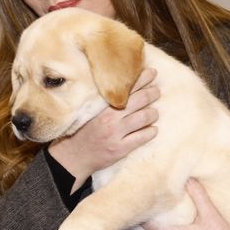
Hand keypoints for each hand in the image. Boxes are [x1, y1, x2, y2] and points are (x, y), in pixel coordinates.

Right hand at [48, 68, 158, 189]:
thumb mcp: (91, 112)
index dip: (141, 78)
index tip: (151, 72)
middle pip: (139, 100)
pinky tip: (153, 129)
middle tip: (157, 91)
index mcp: (102, 107)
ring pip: (144, 117)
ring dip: (153, 113)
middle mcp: (110, 118)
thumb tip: (125, 87)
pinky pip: (142, 137)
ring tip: (154, 112)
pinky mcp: (120, 149)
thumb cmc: (83, 131)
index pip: (126, 88)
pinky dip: (151, 131)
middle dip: (152, 93)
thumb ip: (106, 101)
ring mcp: (116, 134)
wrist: (73, 156)